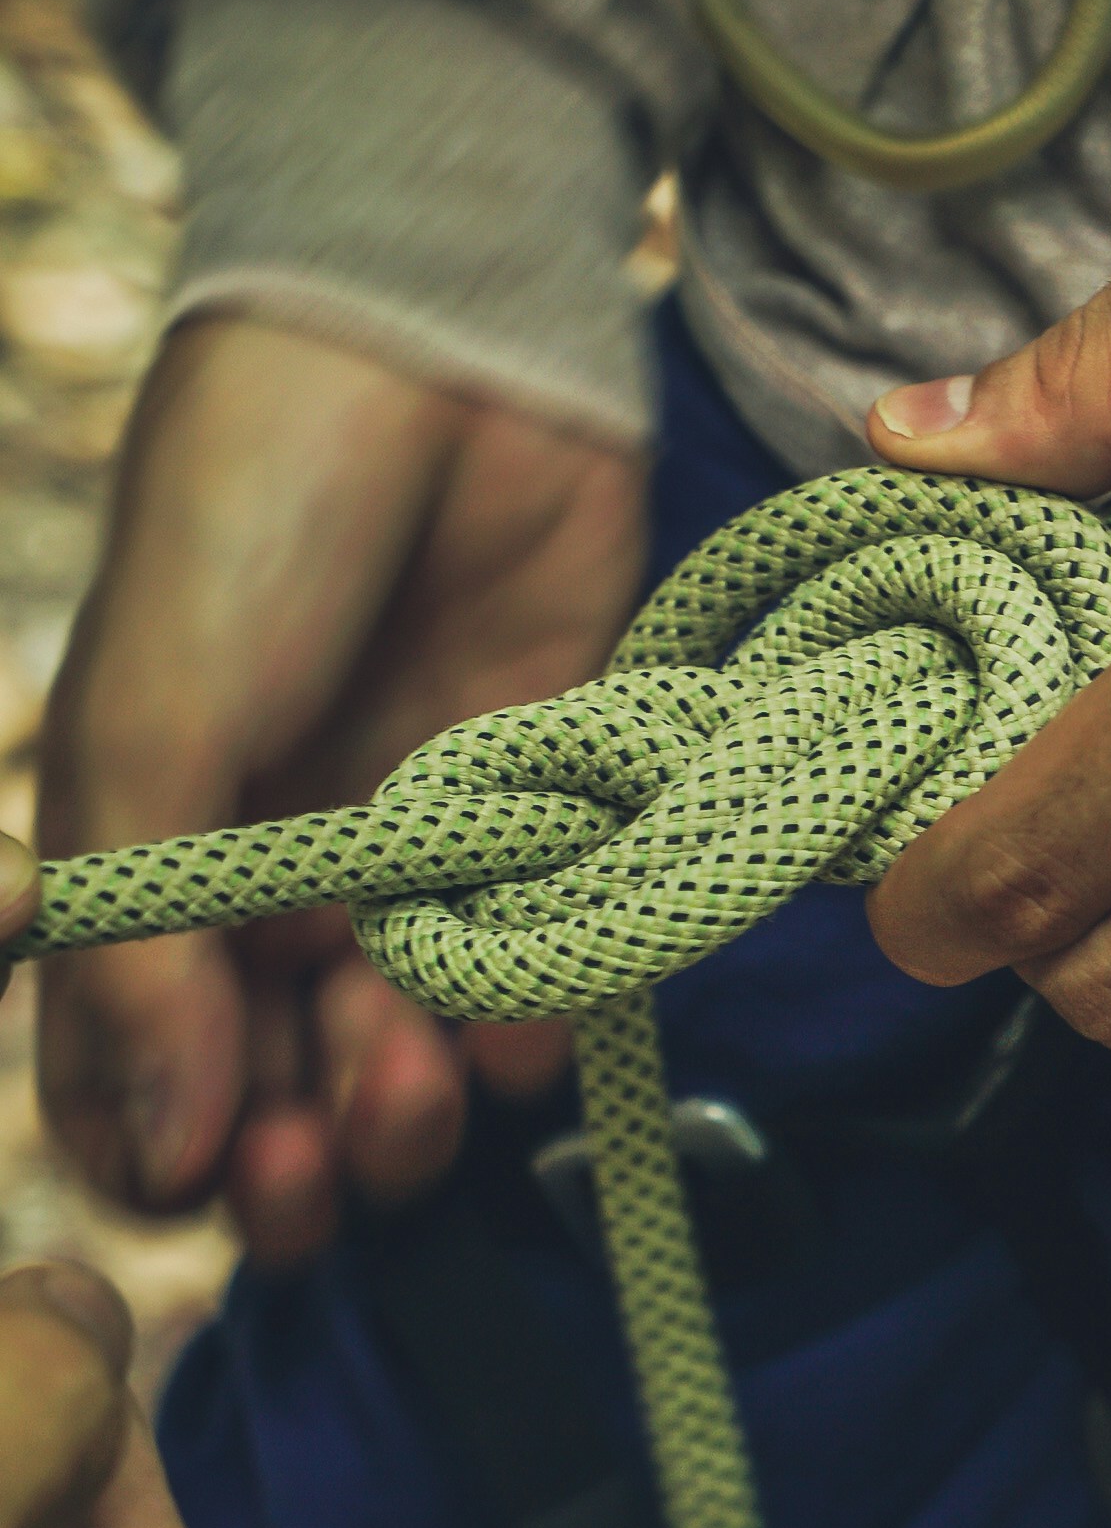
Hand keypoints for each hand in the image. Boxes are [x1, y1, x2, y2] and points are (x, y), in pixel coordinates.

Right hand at [38, 318, 647, 1260]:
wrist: (440, 353)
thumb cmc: (250, 515)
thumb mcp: (152, 720)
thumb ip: (149, 942)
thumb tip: (164, 1151)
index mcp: (156, 867)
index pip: (141, 1079)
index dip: (172, 1157)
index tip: (216, 1173)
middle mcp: (285, 884)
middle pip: (288, 1096)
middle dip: (306, 1155)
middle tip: (322, 1150)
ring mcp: (423, 856)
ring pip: (417, 1053)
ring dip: (411, 1104)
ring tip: (411, 1073)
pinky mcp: (552, 817)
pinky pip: (547, 964)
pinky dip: (529, 1018)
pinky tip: (511, 1031)